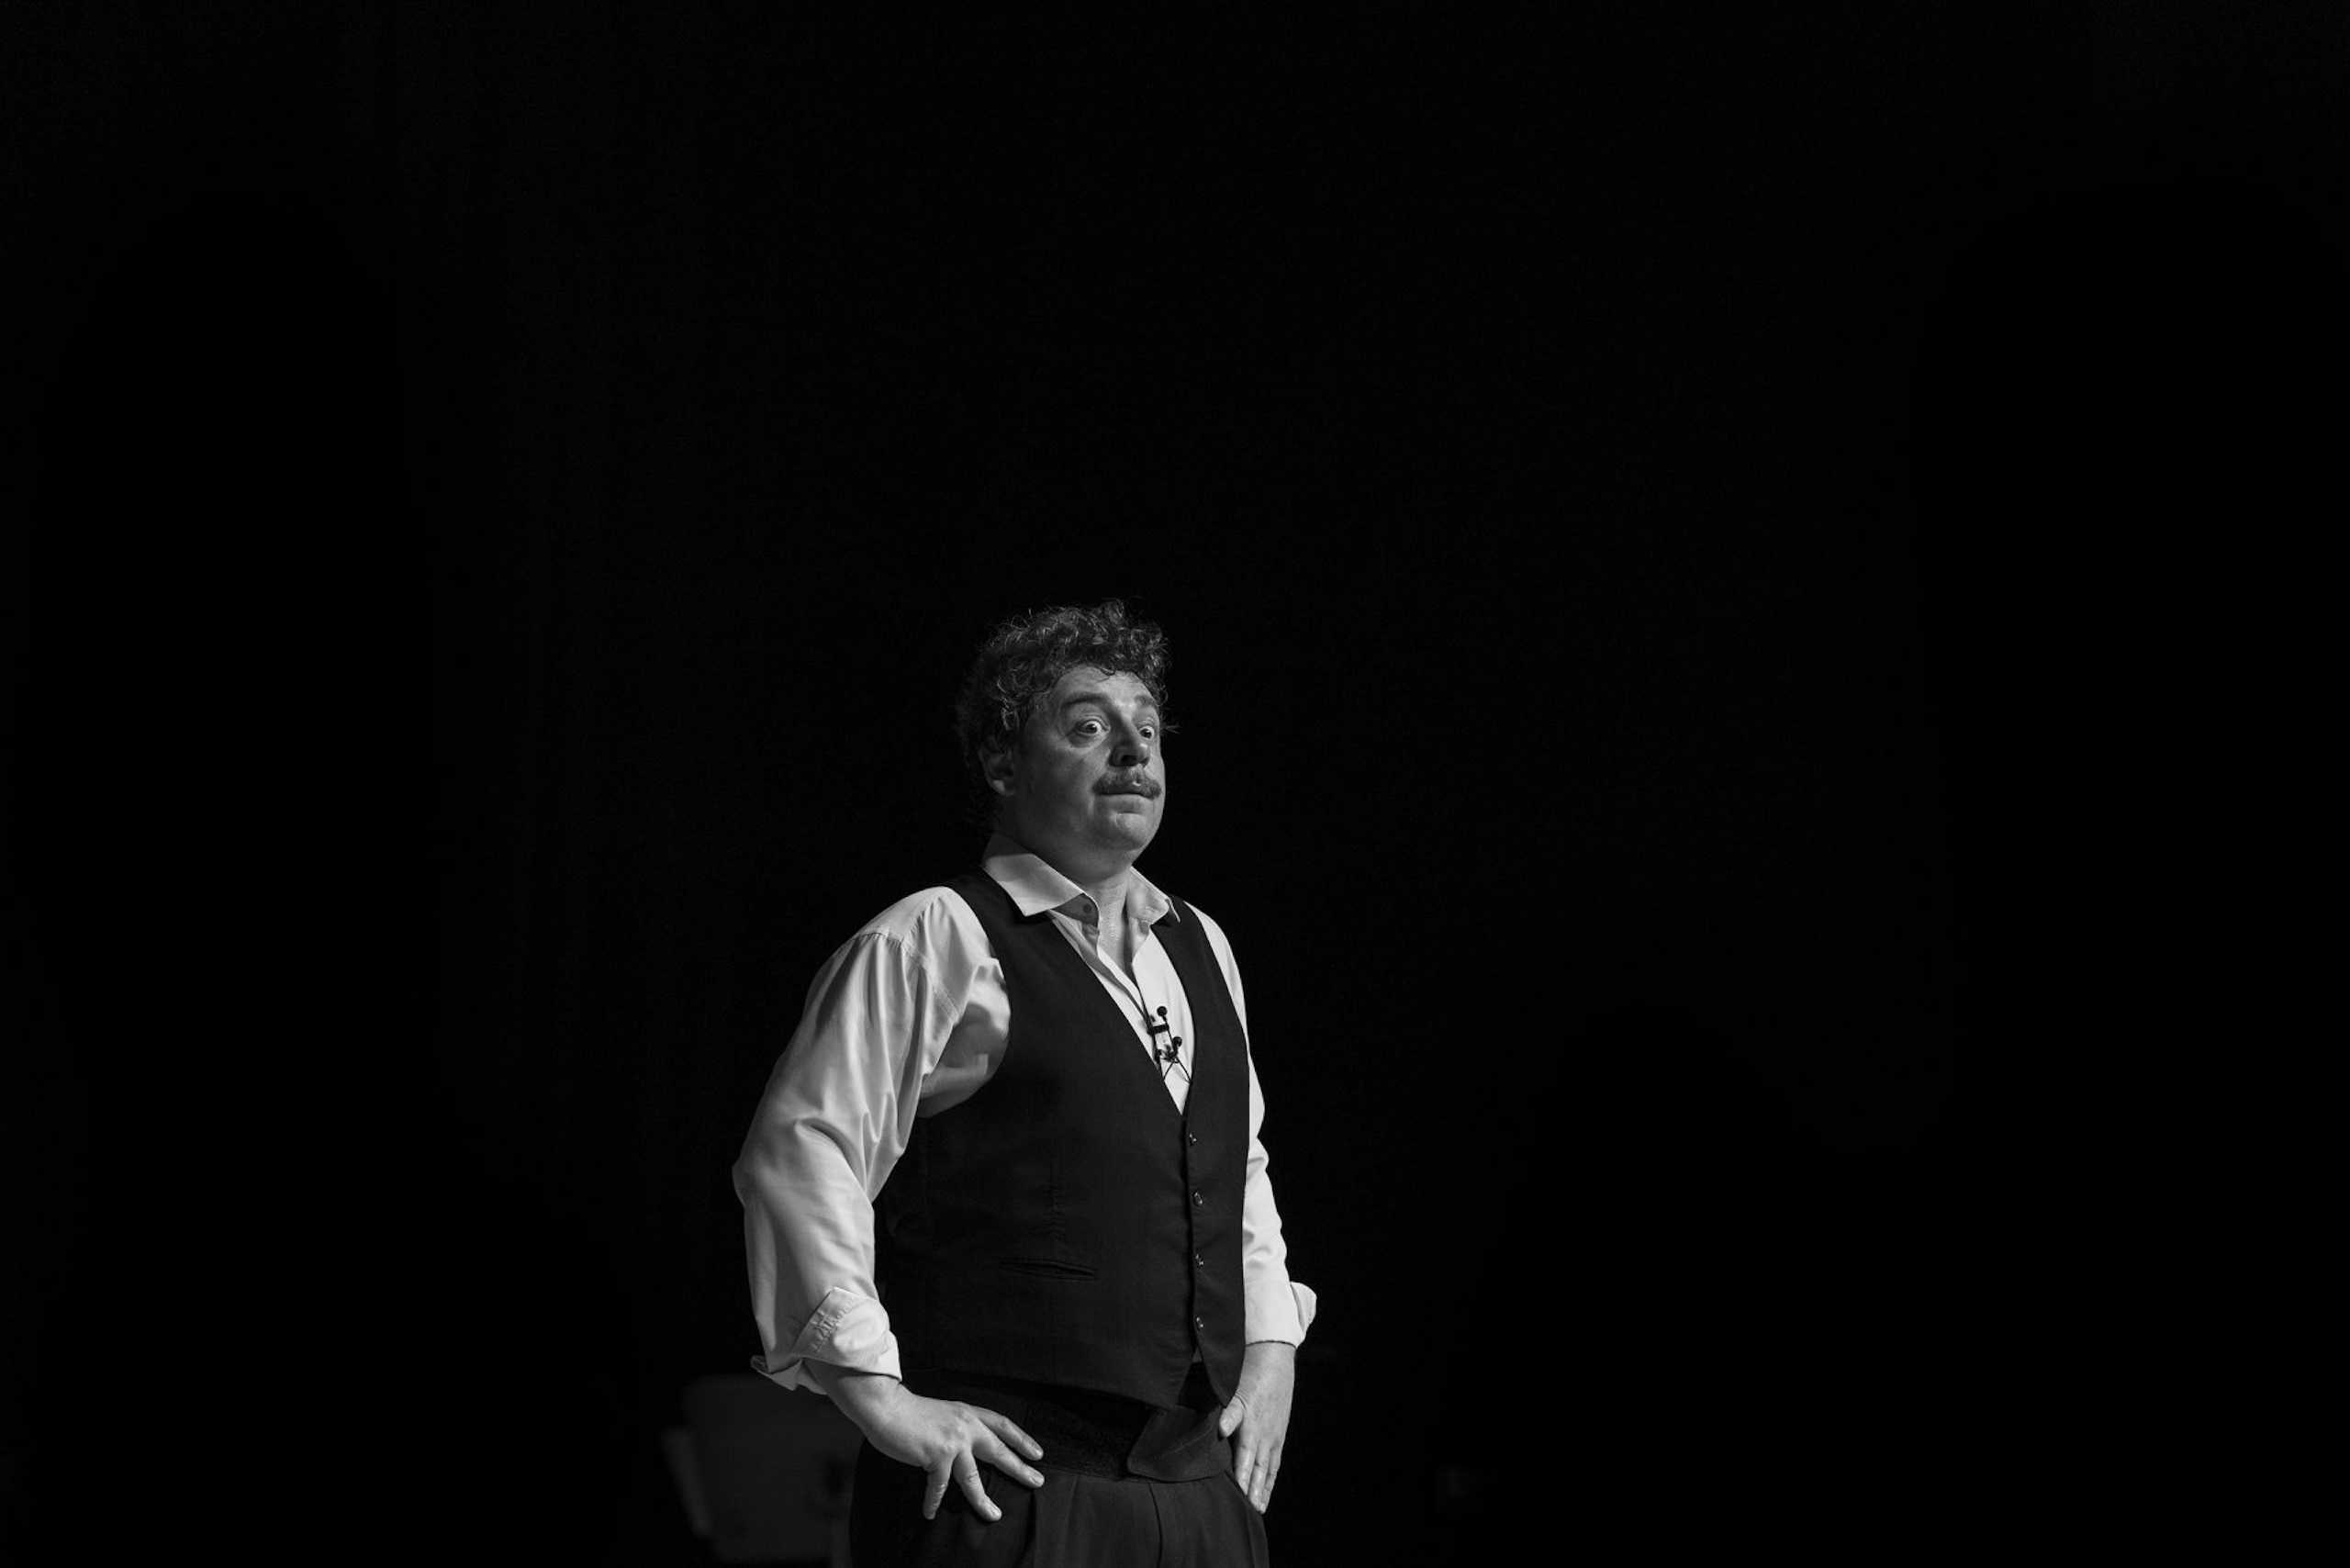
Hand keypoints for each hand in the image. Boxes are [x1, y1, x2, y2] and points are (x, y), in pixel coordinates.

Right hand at [817, 1369, 1046, 1521]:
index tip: (1037, 1453)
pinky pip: (939, 1486)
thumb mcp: (943, 1413)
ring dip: (984, 1499)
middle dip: (1019, 1468)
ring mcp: (953, 1442)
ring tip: (994, 1515)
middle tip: (1037, 1480)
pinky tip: (930, 1513)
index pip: (1003, 1425)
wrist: (887, 1407)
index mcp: (968, 1414)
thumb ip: (958, 1427)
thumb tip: (967, 1447)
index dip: (1021, 1439)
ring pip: (974, 1477)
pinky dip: (933, 1501)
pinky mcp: (937, 1456)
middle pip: (999, 1451)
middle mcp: (965, 1426)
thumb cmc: (910, 1411)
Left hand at [1216, 1340, 1295, 1512]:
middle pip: (1258, 1468)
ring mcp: (1273, 1437)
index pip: (1245, 1457)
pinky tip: (1265, 1493)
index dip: (1241, 1475)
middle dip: (1253, 1490)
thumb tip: (1221, 1429)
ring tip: (1258, 1508)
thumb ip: (1229, 1413)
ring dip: (1262, 1489)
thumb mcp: (1235, 1391)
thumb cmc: (1249, 1377)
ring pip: (1267, 1469)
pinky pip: (1274, 1463)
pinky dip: (1270, 1480)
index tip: (1237, 1492)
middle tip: (1248, 1510)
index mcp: (1251, 1425)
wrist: (1275, 1364)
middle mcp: (1264, 1435)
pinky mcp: (1278, 1437)